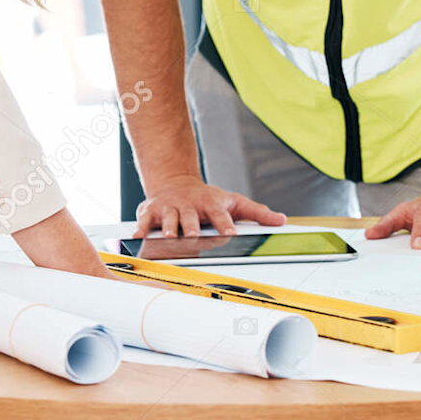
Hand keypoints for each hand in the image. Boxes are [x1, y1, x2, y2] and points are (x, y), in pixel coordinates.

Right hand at [132, 178, 286, 236]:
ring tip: (168, 236)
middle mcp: (189, 205)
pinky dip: (140, 228)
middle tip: (192, 235)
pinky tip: (138, 236)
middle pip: (190, 217)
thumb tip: (282, 220)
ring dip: (167, 227)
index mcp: (210, 204)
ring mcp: (170, 208)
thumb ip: (258, 212)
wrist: (176, 183)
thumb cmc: (207, 198)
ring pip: (168, 218)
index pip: (220, 215)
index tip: (230, 234)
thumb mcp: (234, 201)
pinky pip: (144, 220)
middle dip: (191, 226)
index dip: (224, 224)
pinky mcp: (151, 211)